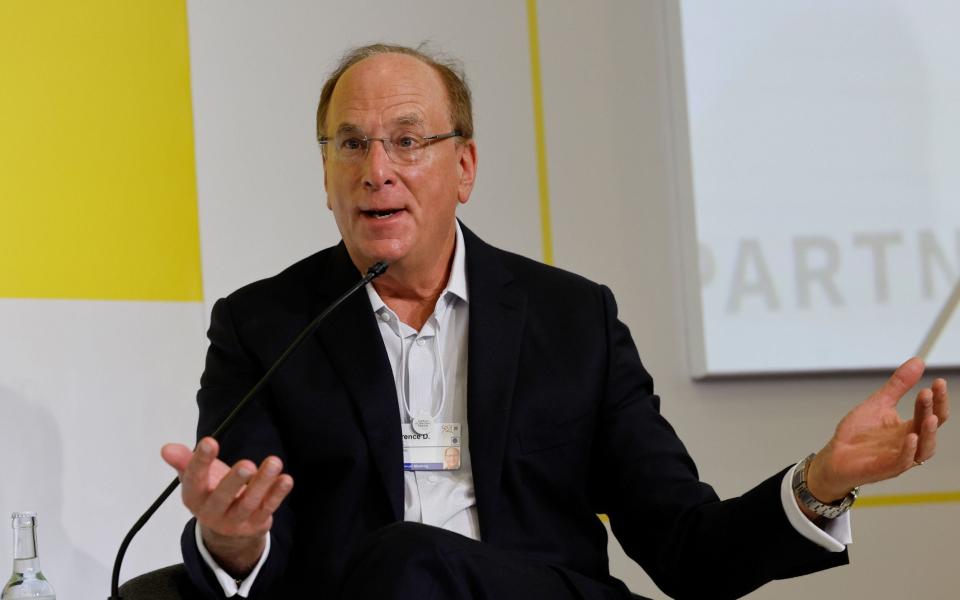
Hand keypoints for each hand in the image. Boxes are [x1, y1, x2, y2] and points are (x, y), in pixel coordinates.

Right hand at [161, 437, 293, 576]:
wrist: (227, 531)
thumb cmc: (212, 493)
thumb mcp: (197, 479)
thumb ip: (184, 461)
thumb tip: (166, 449)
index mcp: (194, 498)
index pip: (194, 480)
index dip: (201, 462)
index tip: (210, 441)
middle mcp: (212, 513)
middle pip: (222, 497)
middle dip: (234, 481)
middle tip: (247, 464)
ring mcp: (236, 521)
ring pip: (249, 502)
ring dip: (263, 483)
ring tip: (274, 462)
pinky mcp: (256, 524)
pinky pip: (268, 508)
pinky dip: (278, 494)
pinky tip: (286, 479)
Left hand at [805, 357, 948, 503]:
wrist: (835, 456)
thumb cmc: (857, 434)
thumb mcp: (878, 403)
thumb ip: (898, 385)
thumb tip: (918, 361)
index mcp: (909, 428)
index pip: (931, 412)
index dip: (937, 399)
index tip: (938, 382)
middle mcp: (909, 443)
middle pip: (930, 427)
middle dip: (932, 409)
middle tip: (929, 391)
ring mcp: (900, 457)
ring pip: (924, 449)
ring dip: (928, 433)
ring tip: (929, 416)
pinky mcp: (886, 468)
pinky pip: (903, 462)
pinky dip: (909, 451)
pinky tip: (911, 437)